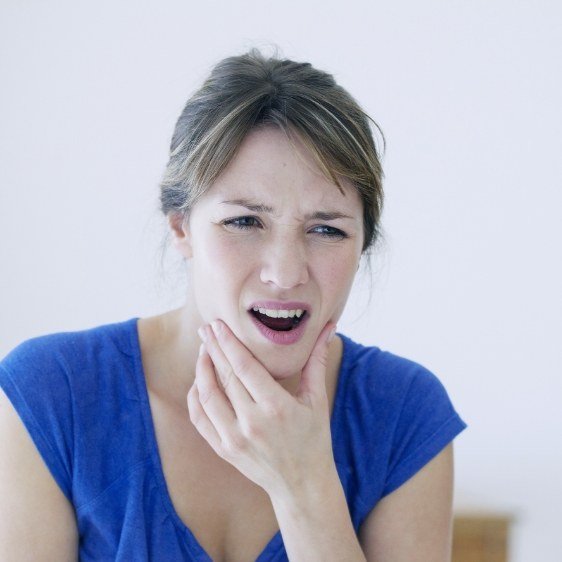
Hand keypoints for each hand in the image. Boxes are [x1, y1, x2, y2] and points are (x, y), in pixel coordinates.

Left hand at [187, 319, 337, 498]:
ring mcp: (234, 438)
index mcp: (276, 406)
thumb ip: (317, 361)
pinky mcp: (224, 450)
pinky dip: (195, 397)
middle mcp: (252, 422)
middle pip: (224, 376)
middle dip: (213, 348)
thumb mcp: (317, 400)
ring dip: (202, 369)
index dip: (228, 342)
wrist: (302, 484)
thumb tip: (330, 326)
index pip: (244, 366)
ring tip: (204, 350)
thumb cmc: (313, 438)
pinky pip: (200, 419)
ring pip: (207, 396)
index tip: (218, 324)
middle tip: (207, 329)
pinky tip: (199, 382)